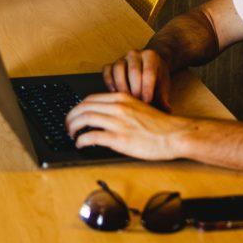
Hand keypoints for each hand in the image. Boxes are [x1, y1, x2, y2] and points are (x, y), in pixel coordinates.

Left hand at [65, 93, 189, 160]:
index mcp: (122, 98)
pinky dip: (81, 140)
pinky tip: (80, 144)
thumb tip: (105, 117)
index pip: (90, 99)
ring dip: (72, 128)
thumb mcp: (138, 109)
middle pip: (83, 107)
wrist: (174, 134)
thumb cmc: (160, 126)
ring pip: (84, 119)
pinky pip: (91, 136)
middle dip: (70, 117)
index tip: (74, 115)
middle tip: (67, 126)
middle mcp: (117, 107)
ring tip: (71, 135)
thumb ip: (121, 110)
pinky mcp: (119, 138)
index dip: (78, 108)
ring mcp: (117, 122)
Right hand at [102, 49, 171, 108]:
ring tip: (127, 99)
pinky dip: (109, 82)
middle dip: (135, 89)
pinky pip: (107, 71)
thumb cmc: (156, 78)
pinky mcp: (111, 64)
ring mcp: (122, 58)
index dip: (147, 88)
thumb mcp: (162, 85)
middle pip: (133, 70)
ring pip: (118, 69)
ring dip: (122, 87)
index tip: (147, 101)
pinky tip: (114, 94)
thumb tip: (167, 111)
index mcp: (150, 56)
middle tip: (137, 103)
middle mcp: (135, 54)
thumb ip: (163, 97)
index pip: (148, 71)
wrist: (149, 67)